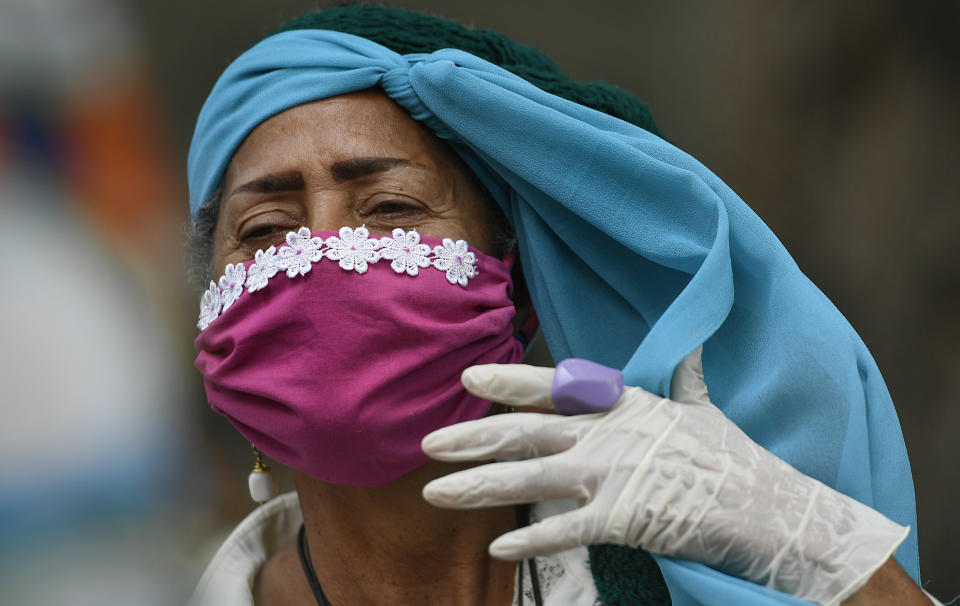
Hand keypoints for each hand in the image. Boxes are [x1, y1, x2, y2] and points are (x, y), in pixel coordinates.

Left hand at [421, 349, 908, 605]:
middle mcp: (609, 434)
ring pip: (531, 477)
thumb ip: (686, 380)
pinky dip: (531, 542)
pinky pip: (565, 531)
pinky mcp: (623, 518)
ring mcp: (613, 475)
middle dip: (473, 437)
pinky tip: (499, 551)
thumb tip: (693, 349)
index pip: (556, 387)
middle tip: (428, 442)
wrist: (769, 507)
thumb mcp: (704, 410)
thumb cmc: (734, 459)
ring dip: (479, 486)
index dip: (510, 382)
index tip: (469, 377)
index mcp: (624, 405)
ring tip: (435, 492)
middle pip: (527, 431)